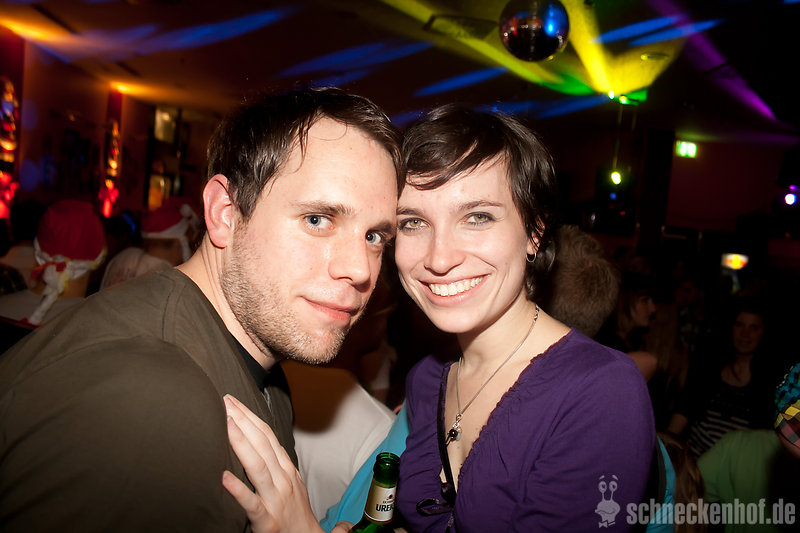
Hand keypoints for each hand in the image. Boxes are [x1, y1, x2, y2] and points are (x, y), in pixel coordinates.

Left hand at [222, 394, 322, 532]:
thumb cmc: (296, 514)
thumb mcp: (292, 483)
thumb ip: (277, 463)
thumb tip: (263, 444)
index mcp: (286, 469)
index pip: (267, 436)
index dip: (250, 417)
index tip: (233, 402)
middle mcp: (282, 479)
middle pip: (262, 444)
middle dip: (243, 421)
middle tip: (224, 402)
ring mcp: (275, 499)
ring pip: (257, 467)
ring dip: (241, 443)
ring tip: (225, 425)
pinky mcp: (266, 521)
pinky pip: (251, 503)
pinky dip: (238, 489)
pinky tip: (223, 477)